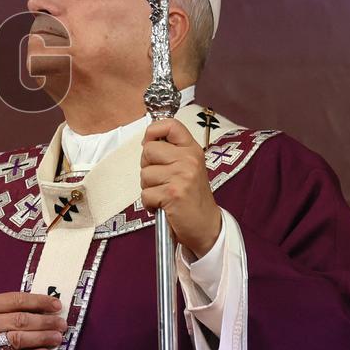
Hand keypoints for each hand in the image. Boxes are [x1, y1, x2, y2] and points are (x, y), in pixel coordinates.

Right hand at [0, 292, 65, 349]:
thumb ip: (8, 309)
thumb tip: (42, 306)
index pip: (16, 300)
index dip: (39, 301)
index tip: (56, 305)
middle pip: (21, 319)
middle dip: (45, 321)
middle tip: (61, 323)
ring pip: (20, 338)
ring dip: (42, 338)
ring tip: (57, 337)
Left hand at [140, 118, 221, 256]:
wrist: (205, 225)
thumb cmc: (190, 196)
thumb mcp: (186, 167)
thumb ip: (170, 152)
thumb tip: (146, 142)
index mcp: (192, 149)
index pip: (170, 125)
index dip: (153, 131)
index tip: (151, 143)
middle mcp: (189, 159)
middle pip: (148, 150)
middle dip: (148, 166)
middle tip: (162, 179)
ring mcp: (182, 176)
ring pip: (144, 174)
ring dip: (149, 188)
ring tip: (165, 194)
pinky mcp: (173, 194)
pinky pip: (145, 194)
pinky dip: (150, 203)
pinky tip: (164, 206)